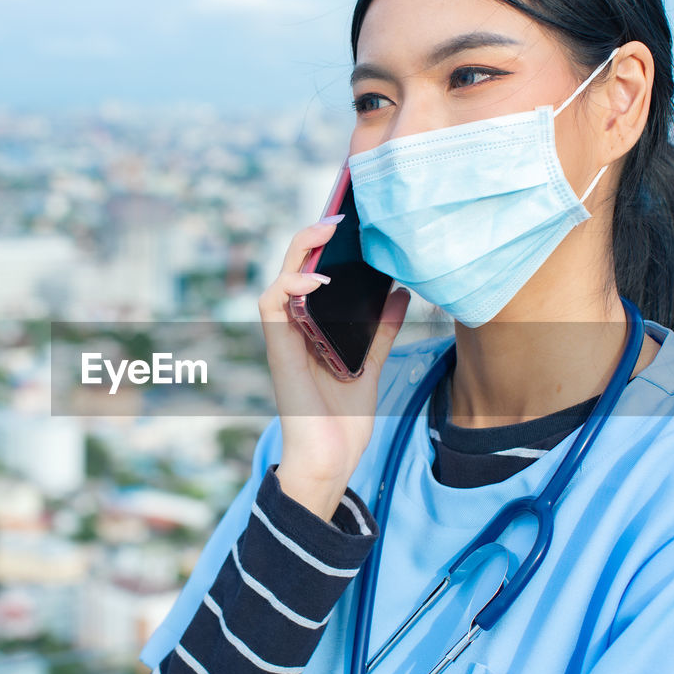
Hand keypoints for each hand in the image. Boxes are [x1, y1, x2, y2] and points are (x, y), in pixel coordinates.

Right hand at [258, 217, 410, 519]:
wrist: (331, 460)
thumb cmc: (342, 420)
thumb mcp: (370, 365)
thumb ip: (381, 330)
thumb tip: (401, 292)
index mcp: (311, 327)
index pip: (310, 273)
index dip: (322, 245)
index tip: (350, 221)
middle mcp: (293, 328)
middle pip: (293, 268)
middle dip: (312, 236)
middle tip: (340, 214)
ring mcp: (284, 339)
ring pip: (278, 278)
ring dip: (299, 250)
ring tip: (327, 231)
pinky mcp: (279, 351)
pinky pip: (272, 306)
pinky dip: (291, 285)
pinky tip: (316, 278)